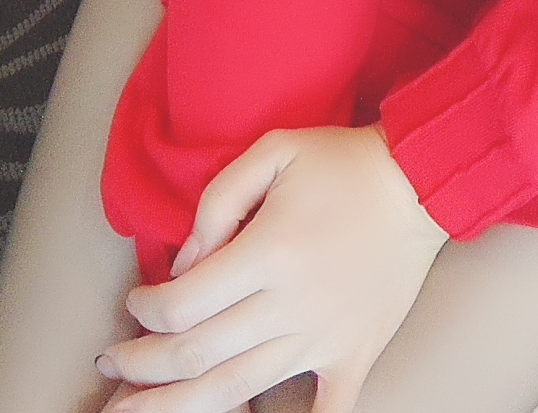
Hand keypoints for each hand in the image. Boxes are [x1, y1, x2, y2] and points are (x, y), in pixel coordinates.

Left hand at [96, 124, 447, 412]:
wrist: (423, 180)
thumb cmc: (343, 161)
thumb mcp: (274, 150)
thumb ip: (219, 200)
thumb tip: (185, 262)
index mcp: (269, 252)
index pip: (183, 303)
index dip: (145, 311)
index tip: (135, 304)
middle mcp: (291, 304)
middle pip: (198, 356)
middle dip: (142, 368)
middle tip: (114, 365)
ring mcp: (324, 337)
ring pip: (239, 391)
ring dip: (179, 408)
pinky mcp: (355, 353)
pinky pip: (325, 412)